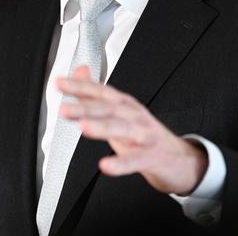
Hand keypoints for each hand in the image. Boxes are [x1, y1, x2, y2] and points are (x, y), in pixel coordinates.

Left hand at [57, 65, 207, 194]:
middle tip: (64, 109)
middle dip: (86, 107)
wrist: (178, 158)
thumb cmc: (143, 132)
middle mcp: (133, 115)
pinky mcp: (152, 157)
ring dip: (102, 128)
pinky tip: (106, 165)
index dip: (79, 86)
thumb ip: (95, 92)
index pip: (100, 91)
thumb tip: (79, 71)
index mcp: (123, 104)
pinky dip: (121, 164)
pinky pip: (135, 161)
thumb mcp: (118, 110)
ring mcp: (145, 135)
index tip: (59, 83)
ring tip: (83, 127)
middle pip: (108, 108)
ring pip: (123, 129)